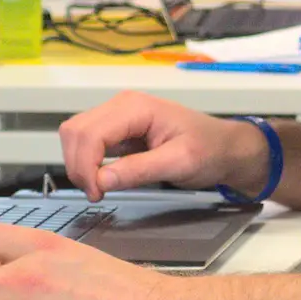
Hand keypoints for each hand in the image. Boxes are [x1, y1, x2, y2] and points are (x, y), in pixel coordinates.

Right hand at [59, 91, 268, 200]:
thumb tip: (102, 179)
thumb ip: (140, 170)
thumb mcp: (180, 163)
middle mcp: (122, 106)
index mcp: (136, 107)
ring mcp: (118, 117)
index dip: (85, 165)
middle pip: (75, 131)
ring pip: (76, 135)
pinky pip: (89, 143)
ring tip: (100, 188)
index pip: (89, 133)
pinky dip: (87, 162)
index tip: (97, 193)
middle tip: (98, 193)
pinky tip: (104, 179)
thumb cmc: (210, 149)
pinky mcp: (118, 130)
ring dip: (79, 164)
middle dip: (78, 165)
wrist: (225, 148)